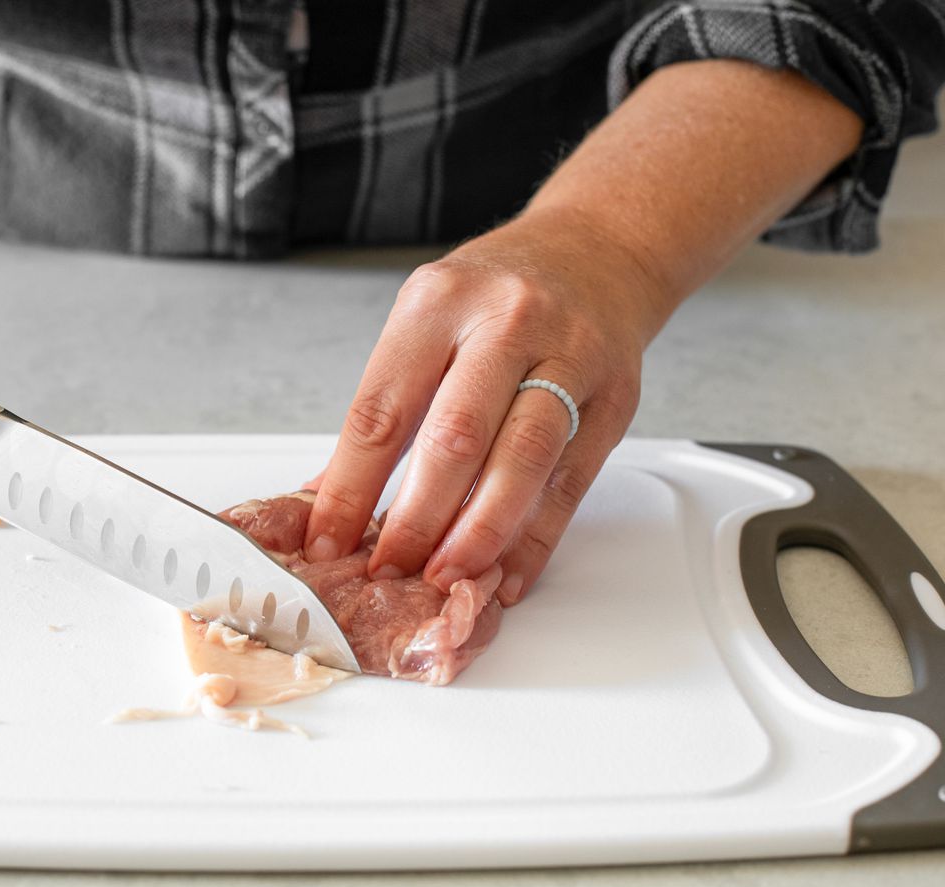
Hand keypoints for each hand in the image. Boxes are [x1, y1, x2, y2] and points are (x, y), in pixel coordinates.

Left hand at [304, 205, 669, 604]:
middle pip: (454, 437)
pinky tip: (506, 573)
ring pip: (521, 461)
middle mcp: (506, 322)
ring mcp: (570, 357)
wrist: (598, 251)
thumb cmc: (497, 293)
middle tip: (391, 570)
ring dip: (479, 534)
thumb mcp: (425, 321)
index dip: (350, 487)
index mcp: (438, 303)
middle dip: (417, 519)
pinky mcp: (615, 399)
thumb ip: (385, 406)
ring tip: (447, 577)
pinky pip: (571, 483)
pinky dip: (535, 540)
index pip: (382, 410)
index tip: (329, 541)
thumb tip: (330, 499)